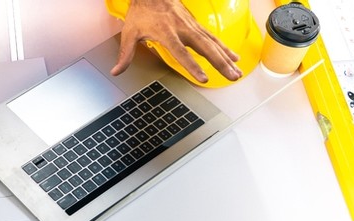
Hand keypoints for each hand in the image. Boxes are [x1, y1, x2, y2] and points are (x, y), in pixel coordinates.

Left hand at [110, 0, 241, 82]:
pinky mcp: (196, 25)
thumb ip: (125, 54)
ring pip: (213, 44)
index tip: (203, 78)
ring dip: (226, 58)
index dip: (193, 66)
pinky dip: (225, 48)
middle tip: (231, 77)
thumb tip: (117, 71)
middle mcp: (183, 29)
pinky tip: (234, 57)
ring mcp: (192, 26)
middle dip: (220, 64)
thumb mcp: (129, 32)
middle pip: (205, 49)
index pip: (182, 53)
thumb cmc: (142, 10)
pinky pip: (213, 38)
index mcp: (167, 32)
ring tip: (237, 72)